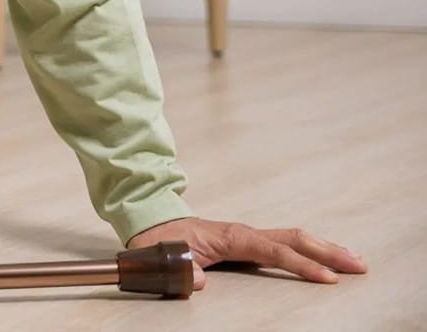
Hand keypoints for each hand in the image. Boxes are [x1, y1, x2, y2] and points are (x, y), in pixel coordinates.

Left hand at [128, 217, 366, 290]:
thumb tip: (201, 283)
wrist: (150, 225)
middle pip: (294, 239)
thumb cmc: (159, 242)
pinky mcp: (247, 241)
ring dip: (324, 248)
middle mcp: (244, 233)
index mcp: (229, 237)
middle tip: (359, 266)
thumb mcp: (165, 257)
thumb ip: (183, 271)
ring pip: (293, 238)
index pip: (273, 251)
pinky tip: (325, 257)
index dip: (301, 265)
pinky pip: (284, 243)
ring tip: (355, 260)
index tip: (327, 279)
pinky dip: (309, 249)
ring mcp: (247, 235)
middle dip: (327, 252)